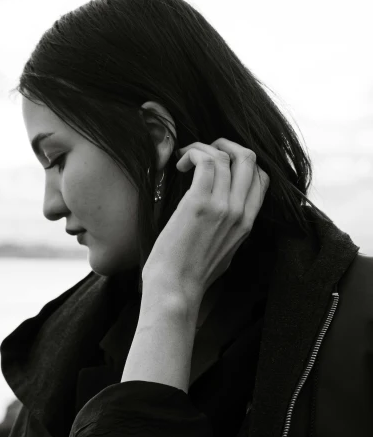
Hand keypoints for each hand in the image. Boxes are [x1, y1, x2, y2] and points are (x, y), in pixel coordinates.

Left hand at [141, 138, 269, 317]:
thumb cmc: (190, 274)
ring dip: (201, 148)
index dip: (241, 162)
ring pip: (225, 155)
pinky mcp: (199, 204)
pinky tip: (178, 165)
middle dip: (225, 145)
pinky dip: (191, 153)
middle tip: (202, 151)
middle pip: (249, 159)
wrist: (175, 290)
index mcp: (247, 223)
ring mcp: (222, 207)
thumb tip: (221, 217)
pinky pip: (205, 161)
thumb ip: (229, 231)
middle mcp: (240, 212)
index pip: (261, 178)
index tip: (218, 165)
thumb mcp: (224, 252)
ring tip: (184, 159)